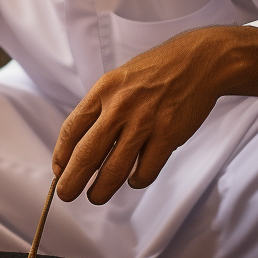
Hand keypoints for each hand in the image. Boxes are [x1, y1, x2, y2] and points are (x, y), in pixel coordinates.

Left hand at [52, 25, 257, 204]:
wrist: (198, 61)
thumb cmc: (154, 73)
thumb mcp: (117, 80)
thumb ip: (99, 108)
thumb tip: (79, 146)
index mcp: (103, 91)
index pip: (72, 129)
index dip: (61, 155)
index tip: (58, 171)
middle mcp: (120, 107)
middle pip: (87, 154)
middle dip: (72, 181)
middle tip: (65, 195)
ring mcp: (145, 122)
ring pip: (115, 169)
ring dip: (101, 189)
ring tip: (96, 196)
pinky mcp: (168, 135)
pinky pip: (146, 170)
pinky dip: (137, 180)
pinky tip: (134, 178)